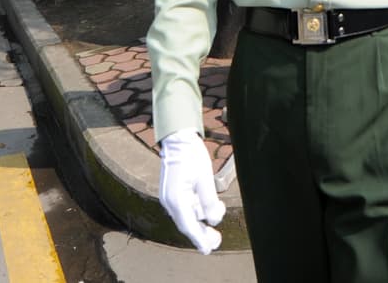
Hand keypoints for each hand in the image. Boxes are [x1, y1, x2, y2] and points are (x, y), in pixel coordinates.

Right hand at [158, 129, 225, 253]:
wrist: (178, 139)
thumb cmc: (191, 156)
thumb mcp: (205, 178)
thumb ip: (208, 201)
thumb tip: (212, 220)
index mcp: (176, 199)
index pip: (189, 226)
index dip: (199, 239)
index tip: (208, 249)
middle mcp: (170, 202)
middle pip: (187, 224)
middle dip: (202, 234)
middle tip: (217, 240)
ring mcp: (170, 197)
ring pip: (188, 216)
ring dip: (202, 220)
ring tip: (217, 220)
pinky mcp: (174, 192)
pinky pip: (186, 207)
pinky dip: (197, 210)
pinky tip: (210, 208)